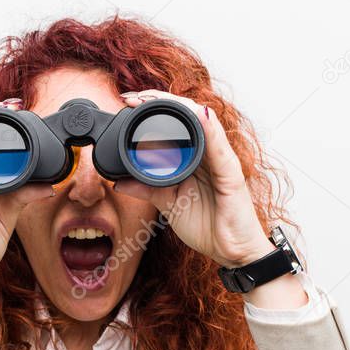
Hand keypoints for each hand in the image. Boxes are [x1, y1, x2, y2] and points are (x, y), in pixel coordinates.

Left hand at [113, 89, 274, 267]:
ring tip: (155, 98)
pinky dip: (210, 129)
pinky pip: (220, 147)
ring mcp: (221, 161)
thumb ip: (146, 189)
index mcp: (194, 157)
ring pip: (203, 122)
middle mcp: (209, 153)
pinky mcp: (232, 174)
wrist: (231, 252)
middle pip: (187, 115)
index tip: (127, 103)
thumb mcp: (168, 203)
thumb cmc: (208, 226)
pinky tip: (199, 115)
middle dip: (160, 101)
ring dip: (179, 107)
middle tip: (133, 97)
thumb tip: (118, 182)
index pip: (175, 123)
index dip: (152, 108)